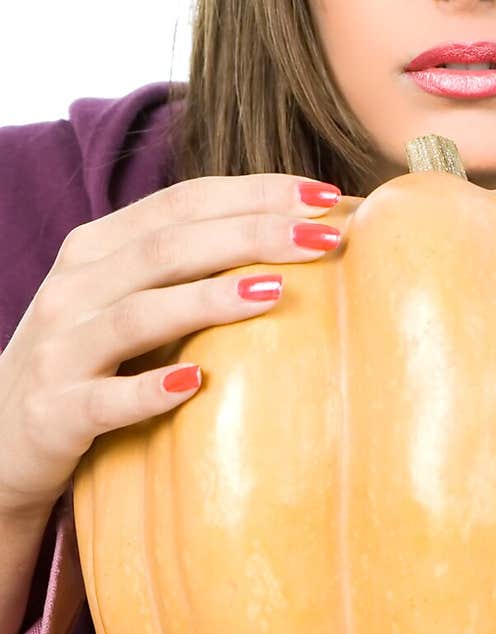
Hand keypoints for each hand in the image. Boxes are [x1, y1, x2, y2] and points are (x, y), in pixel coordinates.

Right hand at [0, 174, 344, 518]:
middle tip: (325, 235)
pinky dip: (148, 390)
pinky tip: (197, 385)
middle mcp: (75, 287)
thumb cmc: (90, 363)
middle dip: (253, 233)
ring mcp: (59, 350)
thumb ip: (188, 266)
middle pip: (169, 245)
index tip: (326, 195)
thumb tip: (297, 239)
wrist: (1, 440)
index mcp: (97, 247)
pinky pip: (103, 399)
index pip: (183, 202)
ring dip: (208, 300)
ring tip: (274, 292)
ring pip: (138, 313)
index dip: (255, 193)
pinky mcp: (53, 412)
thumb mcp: (127, 299)